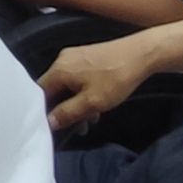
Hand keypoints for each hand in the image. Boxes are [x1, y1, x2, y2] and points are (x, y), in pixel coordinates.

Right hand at [40, 35, 155, 131]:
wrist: (142, 53)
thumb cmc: (116, 78)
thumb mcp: (92, 102)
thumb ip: (68, 113)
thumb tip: (48, 122)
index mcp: (59, 70)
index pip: (40, 93)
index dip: (44, 112)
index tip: (54, 128)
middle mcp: (62, 60)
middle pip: (54, 90)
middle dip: (65, 110)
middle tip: (80, 127)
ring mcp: (75, 56)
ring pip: (68, 85)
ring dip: (77, 103)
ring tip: (93, 118)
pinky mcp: (87, 55)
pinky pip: (77, 78)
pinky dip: (83, 92)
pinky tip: (97, 102)